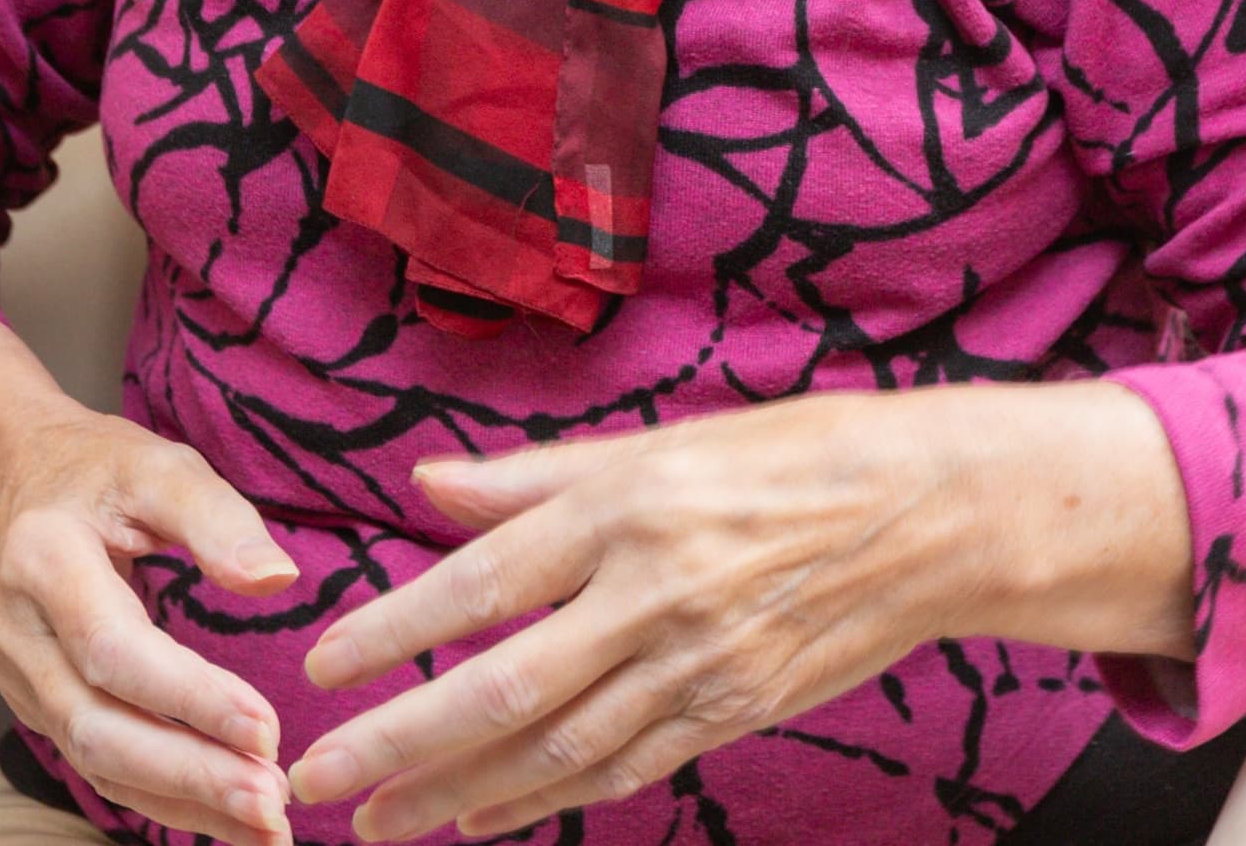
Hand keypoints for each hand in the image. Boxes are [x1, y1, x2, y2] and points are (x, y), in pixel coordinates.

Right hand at [0, 316, 301, 845]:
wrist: (21, 482)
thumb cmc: (102, 471)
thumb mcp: (161, 466)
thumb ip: (217, 518)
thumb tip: (275, 578)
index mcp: (41, 559)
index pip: (115, 650)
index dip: (190, 698)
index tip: (267, 730)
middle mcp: (16, 629)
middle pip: (97, 725)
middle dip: (188, 773)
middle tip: (272, 801)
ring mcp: (19, 676)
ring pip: (95, 760)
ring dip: (182, 800)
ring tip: (266, 823)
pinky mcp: (39, 705)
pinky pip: (100, 765)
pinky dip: (164, 799)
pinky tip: (226, 818)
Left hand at [286, 383, 1184, 841]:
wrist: (930, 514)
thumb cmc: (792, 454)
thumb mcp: (661, 439)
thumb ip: (535, 475)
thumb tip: (428, 483)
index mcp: (625, 509)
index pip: (483, 581)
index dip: (394, 630)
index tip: (321, 662)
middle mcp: (652, 595)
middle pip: (502, 687)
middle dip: (399, 741)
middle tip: (315, 779)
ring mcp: (695, 666)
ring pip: (554, 750)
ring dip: (456, 794)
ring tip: (380, 823)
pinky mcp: (729, 713)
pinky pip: (620, 770)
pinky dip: (544, 803)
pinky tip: (483, 821)